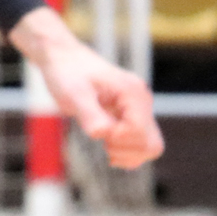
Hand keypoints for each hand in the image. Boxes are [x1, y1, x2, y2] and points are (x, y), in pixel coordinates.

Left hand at [8, 7, 164, 169]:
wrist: (65, 61)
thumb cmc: (67, 74)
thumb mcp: (73, 94)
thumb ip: (89, 114)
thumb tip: (102, 134)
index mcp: (132, 93)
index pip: (139, 131)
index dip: (117, 139)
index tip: (98, 130)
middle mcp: (142, 101)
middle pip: (152, 144)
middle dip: (125, 150)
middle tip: (103, 141)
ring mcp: (139, 110)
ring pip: (149, 147)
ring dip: (127, 154)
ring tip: (105, 143)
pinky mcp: (131, 116)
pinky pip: (141, 144)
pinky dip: (127, 153)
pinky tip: (107, 146)